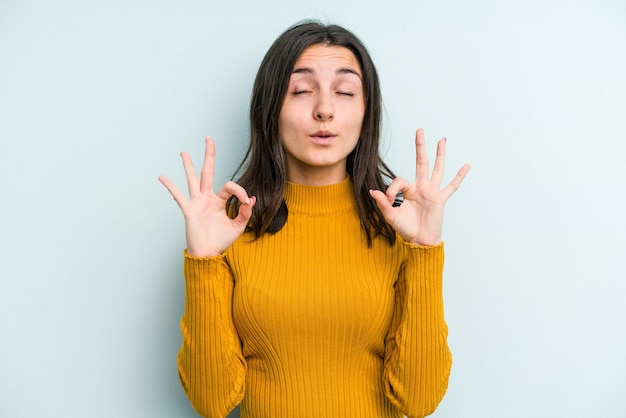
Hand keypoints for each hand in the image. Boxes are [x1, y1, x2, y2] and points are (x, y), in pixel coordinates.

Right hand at [158, 137, 255, 256]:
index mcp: (219, 201)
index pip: (230, 187)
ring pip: (192, 179)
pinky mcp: (189, 210)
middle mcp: (207, 198)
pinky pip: (178, 196)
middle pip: (208, 172)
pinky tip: (162, 176)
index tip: (247, 202)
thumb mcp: (238, 226)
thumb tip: (252, 199)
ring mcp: (197, 202)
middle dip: (209, 155)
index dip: (241, 192)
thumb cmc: (221, 241)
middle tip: (208, 139)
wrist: (208, 254)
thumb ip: (245, 212)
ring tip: (184, 152)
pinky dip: (170, 186)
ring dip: (188, 165)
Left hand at [369, 129, 469, 245]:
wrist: (419, 241)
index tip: (388, 199)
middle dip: (420, 147)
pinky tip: (467, 165)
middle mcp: (421, 187)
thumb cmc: (406, 228)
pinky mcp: (440, 200)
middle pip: (421, 162)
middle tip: (419, 130)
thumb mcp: (390, 216)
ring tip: (442, 140)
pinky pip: (452, 186)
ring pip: (437, 169)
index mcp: (408, 190)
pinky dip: (459, 176)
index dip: (391, 189)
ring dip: (440, 154)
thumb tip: (373, 191)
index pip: (399, 181)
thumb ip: (383, 203)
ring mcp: (432, 192)